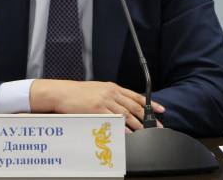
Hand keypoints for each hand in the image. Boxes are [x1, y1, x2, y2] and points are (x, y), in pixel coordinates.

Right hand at [29, 79, 164, 130]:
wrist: (63, 93)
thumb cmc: (78, 93)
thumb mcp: (98, 90)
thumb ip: (112, 97)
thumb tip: (124, 107)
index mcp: (113, 87)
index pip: (136, 95)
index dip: (150, 103)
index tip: (160, 110)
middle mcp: (111, 93)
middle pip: (134, 107)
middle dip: (147, 118)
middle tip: (157, 126)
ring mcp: (104, 102)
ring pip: (126, 115)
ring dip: (138, 125)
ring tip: (146, 133)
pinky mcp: (97, 110)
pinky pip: (113, 121)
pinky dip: (123, 128)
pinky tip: (129, 134)